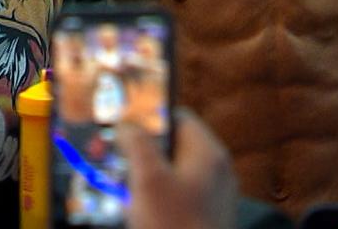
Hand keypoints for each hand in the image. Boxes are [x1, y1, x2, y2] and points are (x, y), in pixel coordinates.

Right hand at [121, 108, 237, 228]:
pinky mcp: (207, 217)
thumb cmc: (174, 226)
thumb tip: (128, 122)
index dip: (149, 120)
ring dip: (149, 180)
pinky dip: (160, 200)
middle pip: (177, 147)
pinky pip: (181, 198)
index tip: (123, 130)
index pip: (179, 118)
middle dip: (146, 154)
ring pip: (176, 174)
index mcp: (209, 152)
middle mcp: (217, 170)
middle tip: (120, 164)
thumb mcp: (148, 180)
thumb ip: (138, 145)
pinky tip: (142, 214)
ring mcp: (215, 195)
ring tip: (127, 193)